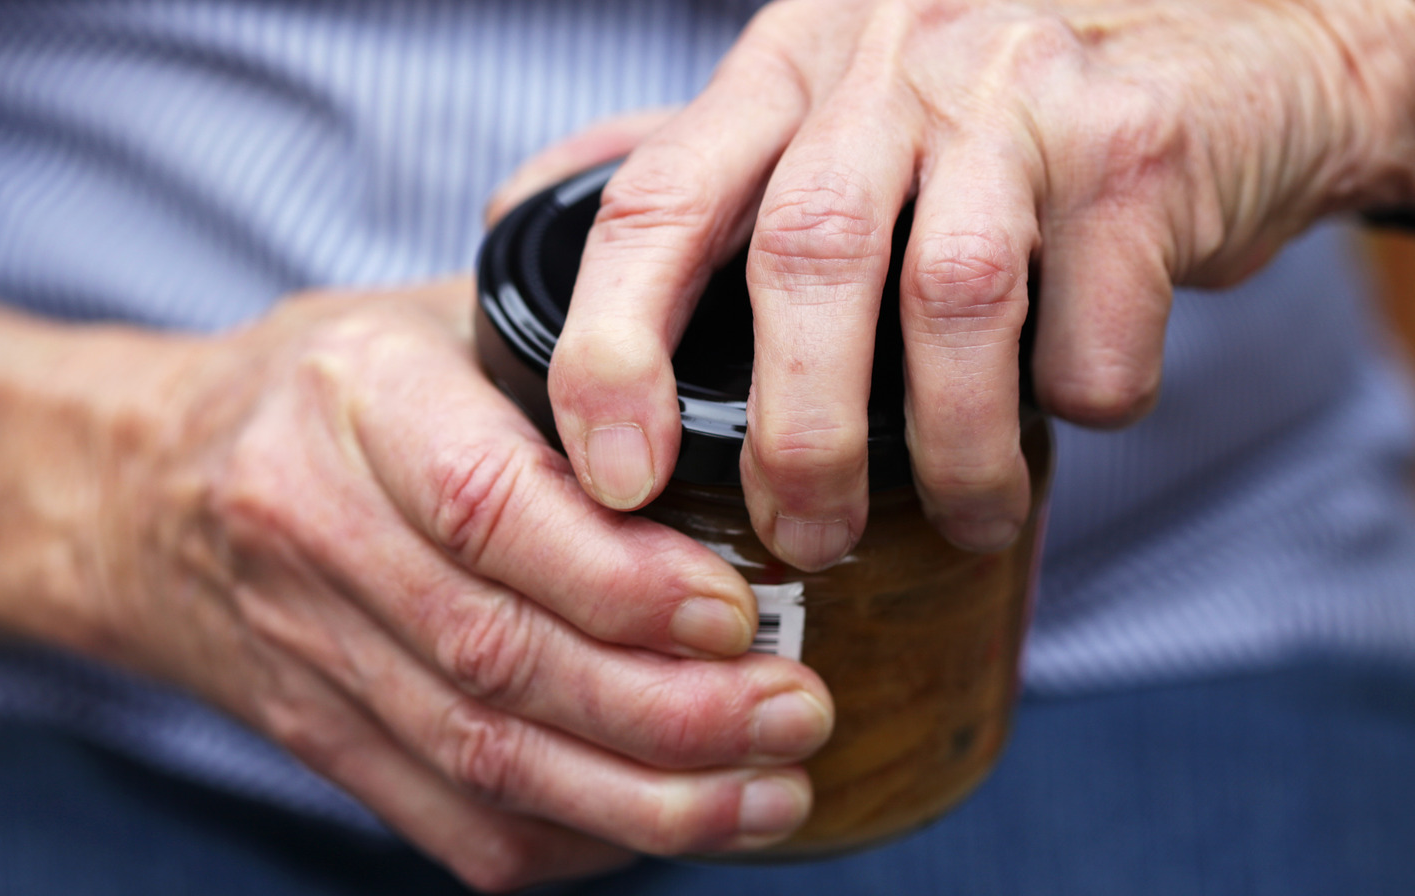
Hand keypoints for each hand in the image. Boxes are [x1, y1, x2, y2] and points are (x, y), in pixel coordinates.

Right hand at [84, 276, 833, 889]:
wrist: (136, 489)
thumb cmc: (322, 386)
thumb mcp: (427, 316)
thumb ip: (563, 347)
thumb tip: (746, 392)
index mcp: (353, 401)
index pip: (484, 507)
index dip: (618, 579)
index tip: (739, 612)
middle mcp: (313, 532)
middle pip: (495, 655)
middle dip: (667, 708)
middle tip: (797, 713)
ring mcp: (304, 652)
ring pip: (481, 758)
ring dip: (640, 797)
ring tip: (769, 794)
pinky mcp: (316, 737)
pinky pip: (449, 821)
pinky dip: (569, 839)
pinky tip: (663, 825)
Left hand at [547, 0, 1414, 565]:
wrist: (1222, 52)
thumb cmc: (987, 115)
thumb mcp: (824, 105)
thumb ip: (694, 162)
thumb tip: (522, 205)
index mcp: (784, 68)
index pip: (655, 200)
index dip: (611, 349)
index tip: (611, 478)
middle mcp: (887, 62)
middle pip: (801, 260)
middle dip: (795, 435)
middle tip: (803, 539)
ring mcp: (1017, 93)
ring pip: (953, 299)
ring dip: (950, 447)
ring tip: (962, 515)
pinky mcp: (1140, 147)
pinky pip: (1091, 327)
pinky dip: (1082, 398)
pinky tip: (1074, 402)